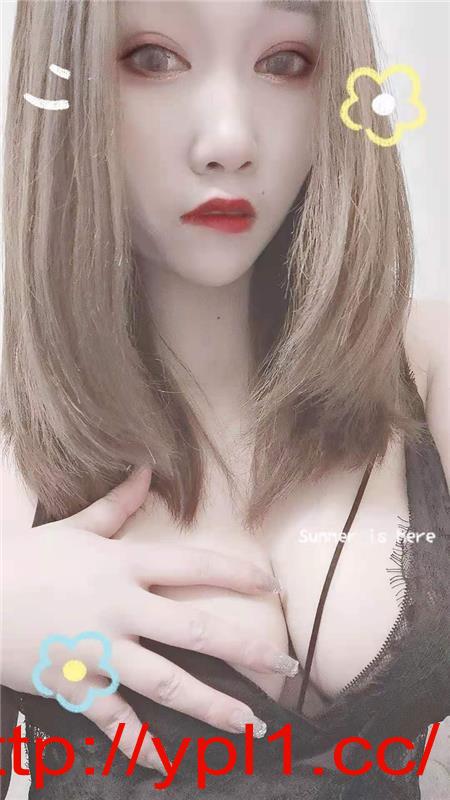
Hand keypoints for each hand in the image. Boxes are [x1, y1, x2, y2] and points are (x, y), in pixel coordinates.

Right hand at [2, 466, 296, 771]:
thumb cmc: (28, 559)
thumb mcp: (74, 527)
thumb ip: (116, 504)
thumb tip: (145, 470)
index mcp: (124, 565)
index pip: (194, 567)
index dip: (237, 575)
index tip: (271, 586)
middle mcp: (121, 608)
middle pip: (197, 630)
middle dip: (247, 649)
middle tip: (284, 666)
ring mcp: (100, 650)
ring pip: (167, 682)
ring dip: (213, 704)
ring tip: (249, 724)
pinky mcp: (74, 685)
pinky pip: (113, 718)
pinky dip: (137, 742)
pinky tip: (164, 761)